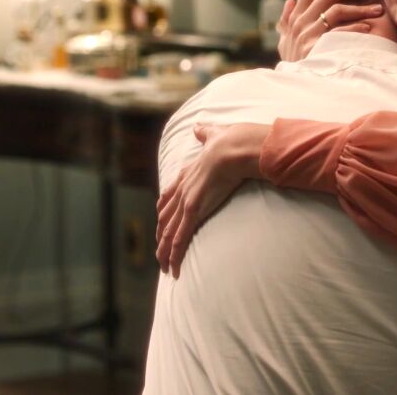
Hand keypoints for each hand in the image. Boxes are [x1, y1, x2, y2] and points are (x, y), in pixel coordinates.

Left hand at [155, 122, 270, 276]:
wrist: (235, 146)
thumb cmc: (231, 141)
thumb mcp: (214, 135)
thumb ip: (205, 133)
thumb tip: (199, 127)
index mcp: (187, 174)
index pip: (168, 197)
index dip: (164, 212)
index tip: (162, 223)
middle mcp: (182, 189)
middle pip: (164, 218)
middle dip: (161, 237)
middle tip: (161, 252)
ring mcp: (186, 201)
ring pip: (168, 233)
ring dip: (165, 252)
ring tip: (165, 268)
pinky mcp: (194, 210)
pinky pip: (180, 238)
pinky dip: (175, 255)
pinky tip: (174, 269)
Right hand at [277, 0, 383, 60]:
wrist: (295, 89)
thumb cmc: (295, 65)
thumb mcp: (285, 43)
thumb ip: (286, 22)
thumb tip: (288, 1)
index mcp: (296, 17)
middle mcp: (300, 22)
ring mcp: (307, 35)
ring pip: (337, 10)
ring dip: (361, 7)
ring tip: (379, 10)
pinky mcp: (317, 48)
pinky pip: (340, 32)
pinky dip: (355, 28)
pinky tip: (368, 27)